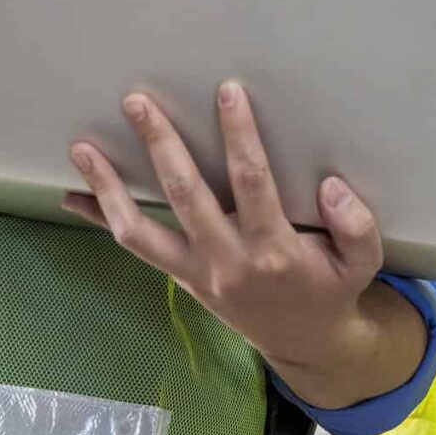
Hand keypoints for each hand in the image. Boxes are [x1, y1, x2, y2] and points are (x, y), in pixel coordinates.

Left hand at [66, 83, 418, 405]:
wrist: (306, 344)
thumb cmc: (332, 289)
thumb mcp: (362, 264)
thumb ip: (357, 226)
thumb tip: (331, 187)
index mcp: (274, 250)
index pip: (252, 182)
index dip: (239, 135)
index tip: (226, 91)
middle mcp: (227, 261)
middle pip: (185, 195)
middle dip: (159, 145)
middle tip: (137, 102)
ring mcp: (197, 272)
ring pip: (140, 230)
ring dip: (109, 187)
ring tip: (82, 149)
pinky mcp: (181, 277)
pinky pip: (135, 247)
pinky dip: (102, 219)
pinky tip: (74, 194)